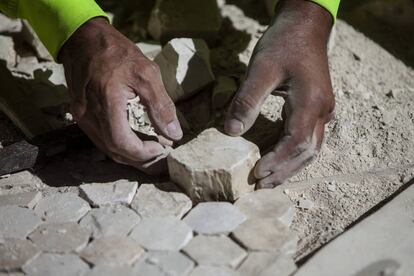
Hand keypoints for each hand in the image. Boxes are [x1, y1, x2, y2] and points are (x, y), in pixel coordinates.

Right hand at [59, 18, 181, 173]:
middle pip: (114, 151)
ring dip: (129, 154)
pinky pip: (99, 138)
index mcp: (106, 103)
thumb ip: (161, 106)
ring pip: (105, 147)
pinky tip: (133, 139)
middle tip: (160, 154)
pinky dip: (118, 144)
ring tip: (150, 149)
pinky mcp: (79, 113)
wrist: (85, 38)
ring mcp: (81, 115)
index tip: (162, 148)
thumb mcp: (147, 73)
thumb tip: (174, 134)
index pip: (122, 144)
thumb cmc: (117, 53)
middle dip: (139, 158)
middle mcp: (88, 114)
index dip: (144, 153)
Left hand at [224, 0, 334, 187]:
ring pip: (312, 148)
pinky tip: (279, 159)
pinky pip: (310, 138)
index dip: (276, 161)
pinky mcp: (318, 107)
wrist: (305, 25)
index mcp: (311, 102)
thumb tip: (233, 132)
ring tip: (270, 179)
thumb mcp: (261, 69)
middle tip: (261, 186)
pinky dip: (295, 153)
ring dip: (291, 166)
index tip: (256, 173)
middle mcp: (323, 111)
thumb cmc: (284, 43)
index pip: (295, 143)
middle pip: (307, 152)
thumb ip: (247, 101)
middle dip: (284, 171)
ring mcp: (324, 110)